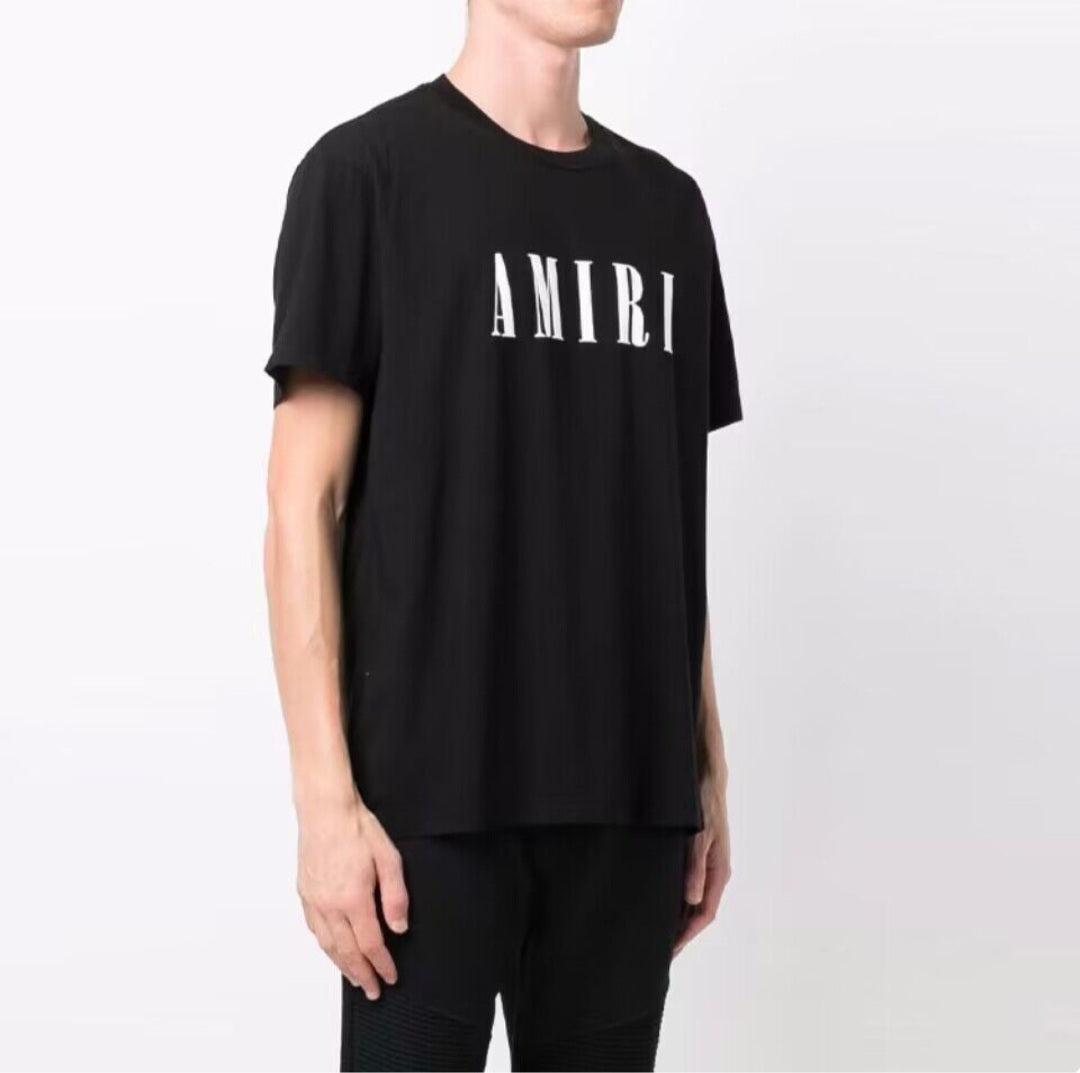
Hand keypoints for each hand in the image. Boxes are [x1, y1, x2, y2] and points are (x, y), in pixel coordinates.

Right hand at [296, 795, 408, 998]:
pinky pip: (315, 929)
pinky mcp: (305, 893)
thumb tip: (399, 927)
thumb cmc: (357, 829)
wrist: (325, 811)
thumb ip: (395, 896)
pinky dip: (326, 946)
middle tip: (373, 989)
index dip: (381, 964)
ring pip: (328, 945)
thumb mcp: (389, 858)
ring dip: (342, 965)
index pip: (370, 944)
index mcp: (353, 899)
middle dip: (362, 973)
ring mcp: (314, 900)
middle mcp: (330, 905)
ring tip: (355, 977)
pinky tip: (332, 949)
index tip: (390, 976)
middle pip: (347, 951)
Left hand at [675, 774, 730, 955]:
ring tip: (656, 933)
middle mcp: (715, 873)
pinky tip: (660, 904)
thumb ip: (695, 866)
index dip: (688, 934)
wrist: (706, 779)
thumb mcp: (698, 835)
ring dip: (678, 918)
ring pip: (693, 901)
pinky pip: (688, 886)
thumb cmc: (703, 805)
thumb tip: (693, 899)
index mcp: (719, 872)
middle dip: (682, 932)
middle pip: (699, 912)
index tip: (670, 951)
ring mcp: (707, 866)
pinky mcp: (698, 857)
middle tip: (658, 951)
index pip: (705, 913)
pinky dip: (677, 900)